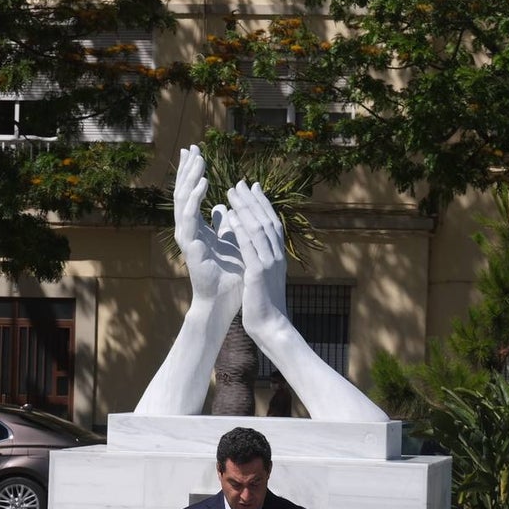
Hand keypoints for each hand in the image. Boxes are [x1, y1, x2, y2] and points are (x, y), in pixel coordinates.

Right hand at [174, 145, 242, 303]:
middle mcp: (188, 230)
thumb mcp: (230, 242)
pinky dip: (196, 199)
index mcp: (197, 228)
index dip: (192, 173)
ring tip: (198, 159)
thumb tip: (224, 207)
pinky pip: (190, 217)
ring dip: (191, 178)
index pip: (191, 195)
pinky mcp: (189, 245)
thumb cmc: (228, 275)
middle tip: (191, 147)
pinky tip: (203, 184)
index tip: (196, 152)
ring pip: (183, 201)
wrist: (223, 301)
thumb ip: (224, 224)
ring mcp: (187, 237)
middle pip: (183, 193)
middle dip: (187, 169)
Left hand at [225, 180, 287, 339]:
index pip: (271, 223)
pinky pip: (250, 247)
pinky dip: (241, 229)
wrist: (271, 326)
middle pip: (266, 220)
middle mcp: (277, 255)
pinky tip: (231, 217)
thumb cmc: (264, 304)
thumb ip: (259, 259)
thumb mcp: (263, 277)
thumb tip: (253, 246)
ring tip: (232, 192)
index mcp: (277, 256)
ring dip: (245, 208)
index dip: (262, 204)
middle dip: (252, 200)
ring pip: (258, 229)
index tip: (252, 188)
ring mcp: (269, 263)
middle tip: (240, 182)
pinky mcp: (259, 273)